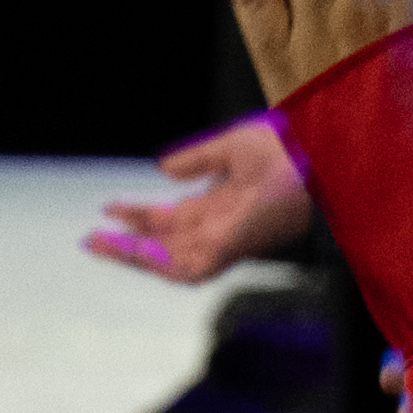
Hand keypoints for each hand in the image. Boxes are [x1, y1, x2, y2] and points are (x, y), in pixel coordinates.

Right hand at [79, 114, 316, 280]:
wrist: (322, 155)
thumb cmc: (292, 149)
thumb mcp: (232, 147)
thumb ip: (197, 159)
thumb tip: (161, 171)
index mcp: (221, 206)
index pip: (170, 220)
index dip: (137, 216)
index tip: (107, 208)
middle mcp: (221, 228)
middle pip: (164, 244)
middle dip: (126, 243)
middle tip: (89, 239)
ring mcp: (228, 240)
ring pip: (171, 261)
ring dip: (135, 256)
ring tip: (100, 245)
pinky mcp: (236, 245)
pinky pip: (192, 266)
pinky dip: (163, 263)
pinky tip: (138, 252)